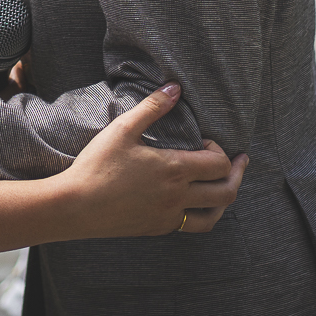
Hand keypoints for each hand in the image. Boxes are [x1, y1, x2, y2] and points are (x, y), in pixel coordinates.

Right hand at [58, 85, 249, 238]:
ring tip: (225, 186)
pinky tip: (195, 203)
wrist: (75, 206)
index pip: (218, 164)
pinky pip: (192, 226)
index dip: (221, 151)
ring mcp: (169, 216)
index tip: (208, 142)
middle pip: (226, 192)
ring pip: (214, 215)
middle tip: (241, 162)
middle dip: (237, 174)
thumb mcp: (123, 129)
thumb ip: (153, 107)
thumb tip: (175, 87)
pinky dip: (203, 214)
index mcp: (174, 171)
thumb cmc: (97, 165)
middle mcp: (178, 197)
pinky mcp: (157, 228)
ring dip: (225, 199)